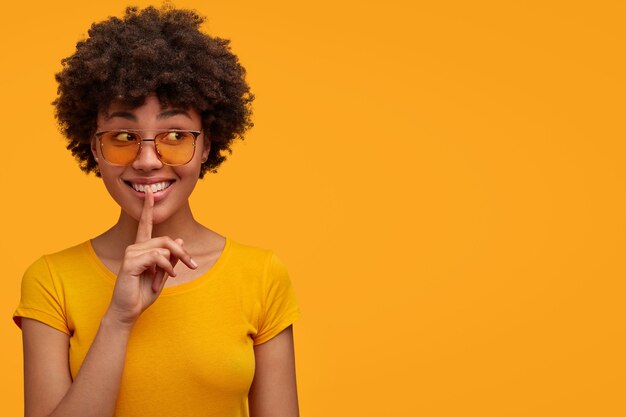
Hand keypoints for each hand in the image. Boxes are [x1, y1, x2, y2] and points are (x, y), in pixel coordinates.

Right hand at [105, 188, 196, 326]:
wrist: (128, 311)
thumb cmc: (143, 293)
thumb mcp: (163, 275)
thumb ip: (171, 259)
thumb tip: (180, 241)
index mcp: (141, 248)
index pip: (145, 224)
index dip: (148, 208)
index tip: (149, 192)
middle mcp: (134, 247)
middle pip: (166, 239)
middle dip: (182, 253)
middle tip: (192, 265)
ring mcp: (131, 253)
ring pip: (163, 248)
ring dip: (173, 264)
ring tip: (169, 278)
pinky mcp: (130, 262)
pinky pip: (157, 257)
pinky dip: (166, 267)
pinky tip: (167, 278)